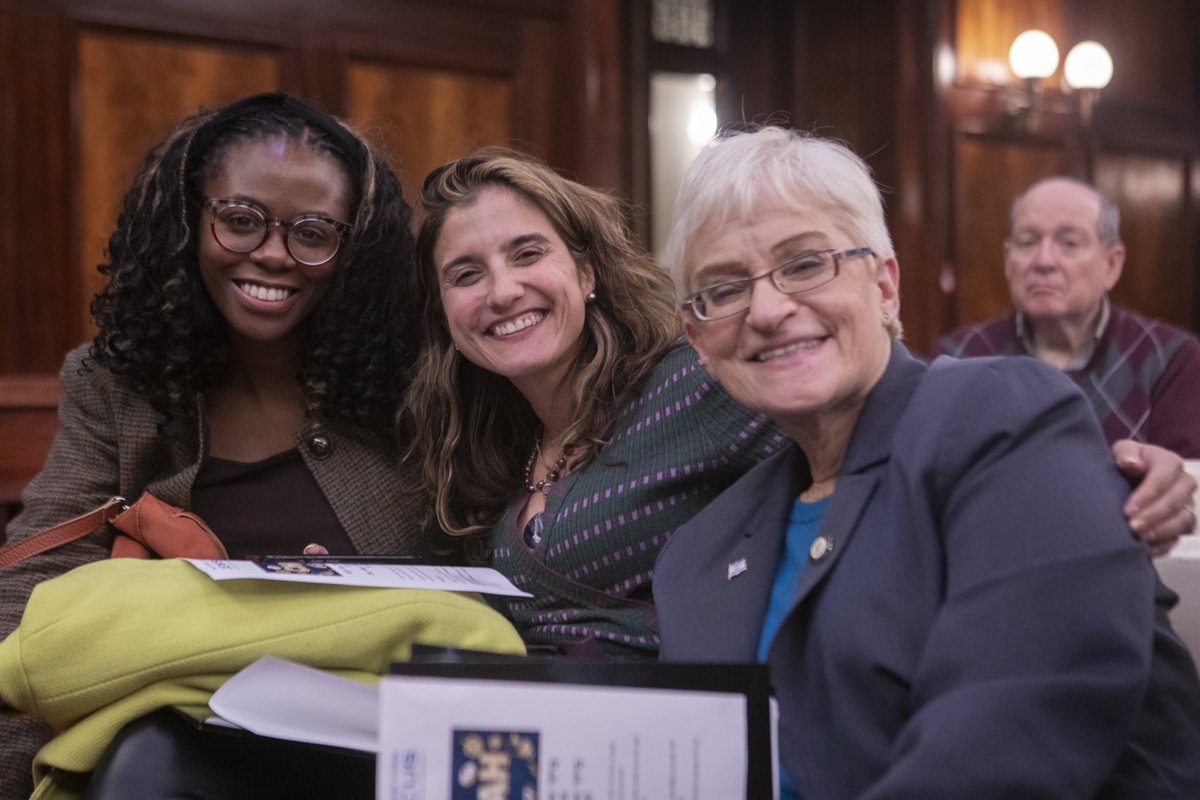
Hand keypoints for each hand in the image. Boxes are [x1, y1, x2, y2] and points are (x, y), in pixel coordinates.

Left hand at [1112, 440, 1196, 556]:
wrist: (1127, 480)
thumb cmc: (1126, 464)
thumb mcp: (1122, 452)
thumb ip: (1125, 453)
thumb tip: (1130, 463)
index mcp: (1169, 462)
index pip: (1164, 475)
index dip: (1148, 493)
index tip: (1129, 509)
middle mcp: (1183, 484)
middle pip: (1176, 500)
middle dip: (1154, 515)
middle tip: (1133, 526)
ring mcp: (1185, 505)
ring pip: (1184, 520)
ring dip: (1162, 531)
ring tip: (1140, 538)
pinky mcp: (1181, 524)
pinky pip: (1180, 538)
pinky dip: (1164, 545)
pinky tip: (1146, 548)